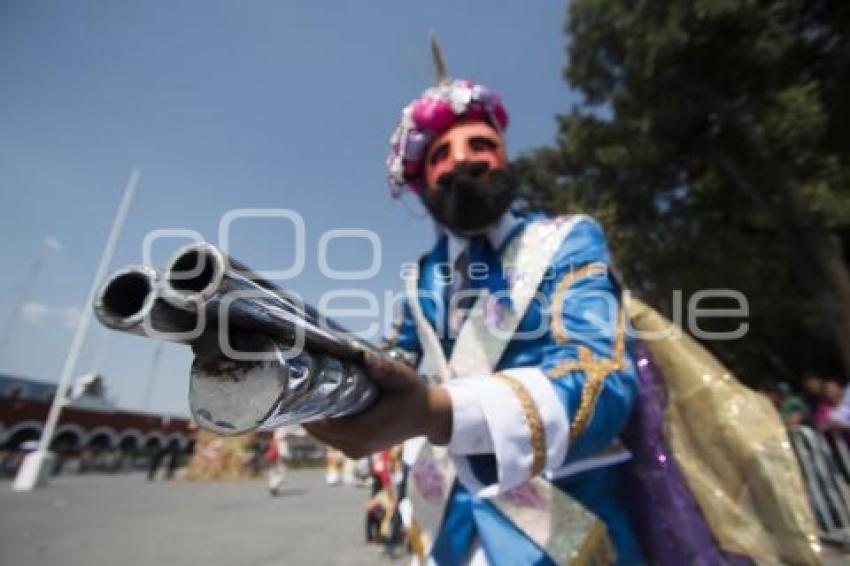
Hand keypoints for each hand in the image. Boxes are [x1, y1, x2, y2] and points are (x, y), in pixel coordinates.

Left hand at [304, 351, 451, 457]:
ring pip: (321, 436)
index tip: (294, 388)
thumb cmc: (414, 395)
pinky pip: (330, 438)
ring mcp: (355, 451)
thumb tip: (362, 356)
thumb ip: (383, 368)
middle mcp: (356, 446)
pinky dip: (322, 425)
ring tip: (303, 393)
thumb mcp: (402, 378)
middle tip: (295, 385)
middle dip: (304, 410)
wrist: (427, 417)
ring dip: (312, 418)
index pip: (321, 424)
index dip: (305, 407)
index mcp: (364, 431)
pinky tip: (318, 406)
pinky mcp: (356, 451)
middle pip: (316, 431)